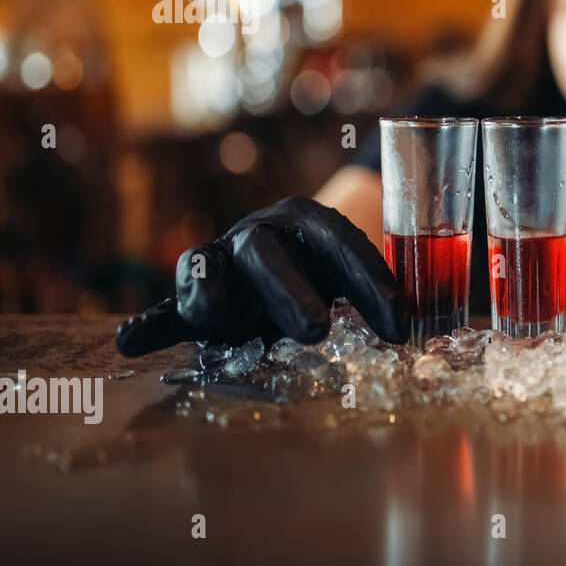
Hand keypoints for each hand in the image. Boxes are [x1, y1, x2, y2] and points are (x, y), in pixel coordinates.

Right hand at [116, 197, 406, 356]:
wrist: (277, 254)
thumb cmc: (324, 271)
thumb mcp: (355, 275)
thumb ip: (388, 298)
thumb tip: (433, 331)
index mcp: (311, 224)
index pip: (342, 242)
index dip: (371, 280)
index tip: (399, 324)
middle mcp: (262, 235)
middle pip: (270, 253)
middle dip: (291, 289)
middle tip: (316, 330)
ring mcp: (222, 261)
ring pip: (210, 267)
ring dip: (212, 291)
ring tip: (215, 315)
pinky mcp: (192, 294)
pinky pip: (168, 304)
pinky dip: (150, 322)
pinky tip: (132, 341)